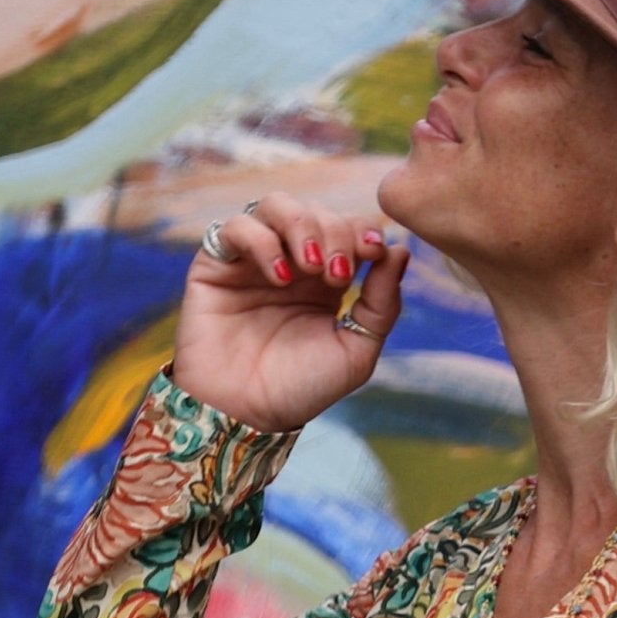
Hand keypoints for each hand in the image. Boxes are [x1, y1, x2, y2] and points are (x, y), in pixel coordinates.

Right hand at [171, 189, 409, 431]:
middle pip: (317, 212)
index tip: (375, 250)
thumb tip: (400, 250)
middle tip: (337, 273)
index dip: (363, 230)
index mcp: (327, 280)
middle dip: (335, 232)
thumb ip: (382, 303)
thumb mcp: (356, 350)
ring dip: (301, 225)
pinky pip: (236, 226)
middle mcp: (291, 262)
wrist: (246, 412)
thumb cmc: (301, 388)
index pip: (349, 228)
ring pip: (277, 205)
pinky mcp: (216, 264)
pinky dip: (261, 241)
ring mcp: (253, 259)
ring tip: (311, 266)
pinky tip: (278, 276)